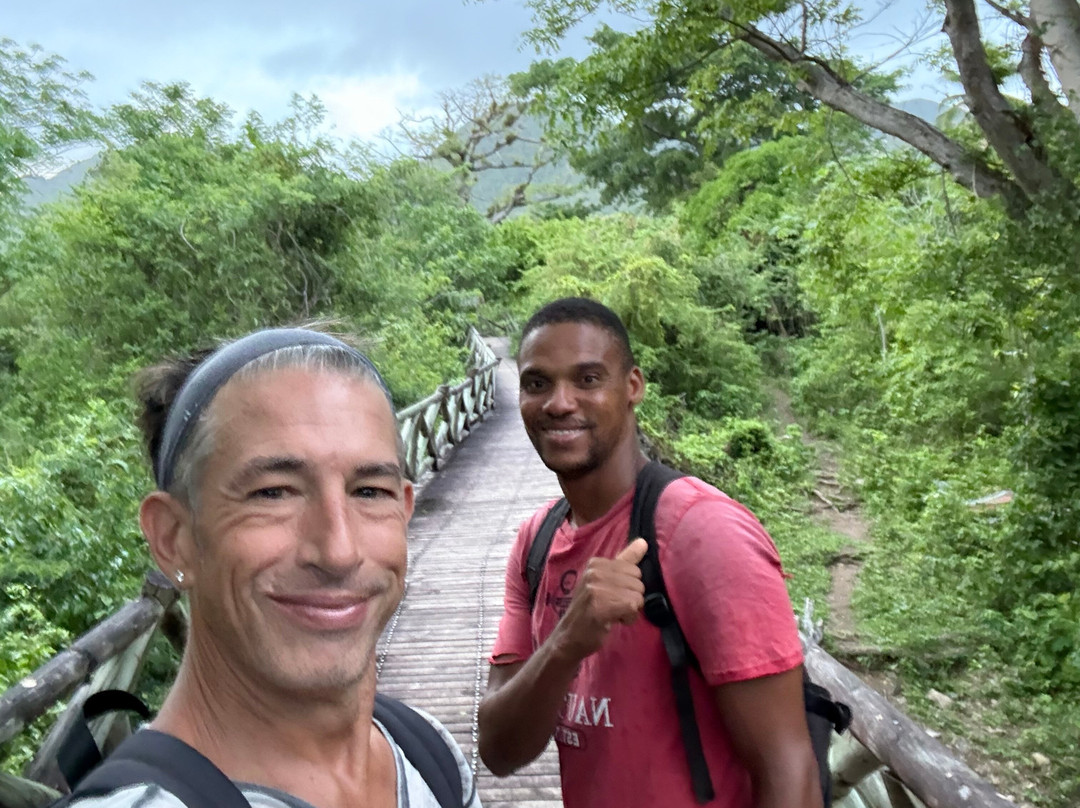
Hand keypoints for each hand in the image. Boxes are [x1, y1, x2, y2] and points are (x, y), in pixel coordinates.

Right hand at [552, 538, 648, 661]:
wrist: (569, 637)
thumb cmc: (590, 609)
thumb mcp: (605, 580)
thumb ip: (625, 560)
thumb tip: (643, 542)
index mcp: (597, 563)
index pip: (634, 569)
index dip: (628, 587)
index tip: (611, 596)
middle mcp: (595, 572)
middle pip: (638, 582)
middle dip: (631, 598)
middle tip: (611, 606)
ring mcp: (596, 588)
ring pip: (638, 596)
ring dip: (630, 610)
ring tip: (611, 614)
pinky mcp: (600, 605)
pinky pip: (633, 607)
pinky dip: (628, 618)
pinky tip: (613, 620)